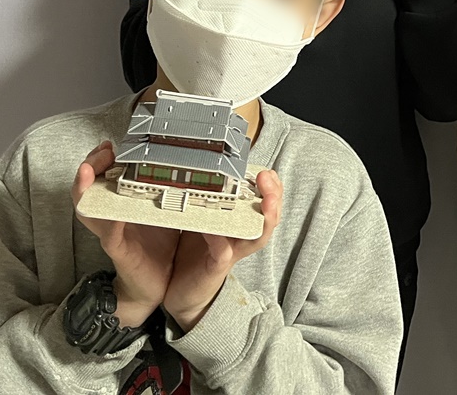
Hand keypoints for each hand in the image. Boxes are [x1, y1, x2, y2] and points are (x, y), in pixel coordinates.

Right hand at [72, 143, 178, 326]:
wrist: (157, 283)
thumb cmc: (160, 243)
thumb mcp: (166, 210)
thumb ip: (171, 189)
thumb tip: (188, 161)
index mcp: (122, 203)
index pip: (102, 175)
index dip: (101, 158)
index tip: (110, 144)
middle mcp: (111, 215)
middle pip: (87, 187)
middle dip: (90, 165)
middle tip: (102, 152)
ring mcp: (111, 233)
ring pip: (88, 209)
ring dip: (84, 189)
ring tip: (87, 171)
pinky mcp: (119, 251)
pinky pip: (109, 235)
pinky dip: (109, 223)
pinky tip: (114, 213)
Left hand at [162, 170, 283, 330]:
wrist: (182, 292)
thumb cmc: (193, 252)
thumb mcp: (202, 219)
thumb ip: (206, 199)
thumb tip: (200, 164)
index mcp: (239, 222)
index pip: (265, 199)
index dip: (271, 184)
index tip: (266, 169)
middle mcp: (241, 236)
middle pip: (270, 215)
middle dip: (274, 195)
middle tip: (267, 177)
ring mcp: (231, 252)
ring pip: (258, 235)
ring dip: (264, 217)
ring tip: (264, 201)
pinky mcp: (215, 267)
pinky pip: (222, 253)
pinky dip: (220, 240)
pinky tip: (214, 230)